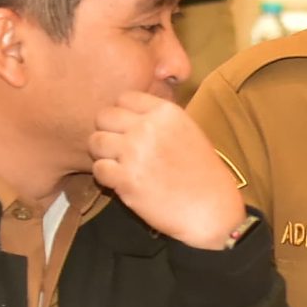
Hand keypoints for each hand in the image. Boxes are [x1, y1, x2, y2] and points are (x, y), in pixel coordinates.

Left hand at [88, 92, 246, 248]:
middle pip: (104, 116)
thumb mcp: (189, 132)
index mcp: (167, 112)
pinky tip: (121, 181)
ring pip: (95, 141)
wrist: (211, 209)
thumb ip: (160, 121)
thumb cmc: (203, 173)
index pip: (124, 98)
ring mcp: (135, 152)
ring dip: (103, 154)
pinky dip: (106, 176)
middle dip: (108, 131)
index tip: (129, 129)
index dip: (123, 114)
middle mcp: (148, 127)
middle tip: (118, 148)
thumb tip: (130, 117)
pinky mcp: (126, 179)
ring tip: (118, 164)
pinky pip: (98, 169)